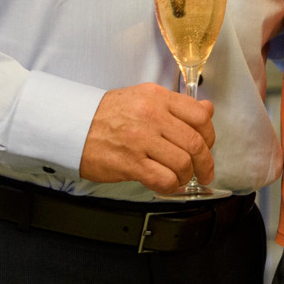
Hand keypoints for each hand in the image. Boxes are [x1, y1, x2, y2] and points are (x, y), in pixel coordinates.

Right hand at [78, 83, 215, 193]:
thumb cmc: (107, 114)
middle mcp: (151, 115)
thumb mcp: (143, 98)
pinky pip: (163, 180)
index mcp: (157, 97)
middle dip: (205, 162)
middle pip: (195, 143)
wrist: (73, 125)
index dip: (210, 135)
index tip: (207, 145)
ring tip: (180, 177)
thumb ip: (176, 106)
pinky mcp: (130, 163)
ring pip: (183, 163)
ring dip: (186, 176)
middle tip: (204, 171)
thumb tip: (207, 111)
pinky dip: (171, 186)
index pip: (199, 116)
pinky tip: (166, 184)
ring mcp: (140, 140)